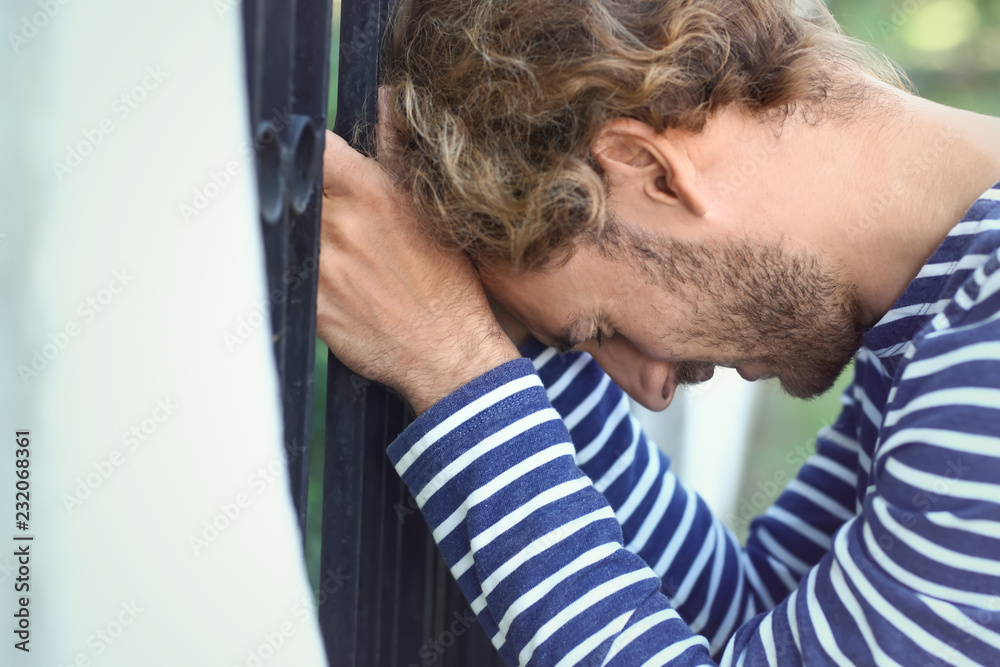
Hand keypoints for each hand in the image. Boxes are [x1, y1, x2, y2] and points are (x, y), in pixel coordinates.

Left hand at [317, 131, 518, 413]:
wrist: (448, 351)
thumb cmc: (447, 282)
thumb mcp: (429, 209)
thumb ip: (397, 151)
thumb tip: (387, 98)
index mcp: (372, 193)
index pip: (318, 149)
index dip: (315, 156)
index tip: (321, 170)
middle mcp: (341, 225)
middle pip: (299, 192)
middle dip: (312, 203)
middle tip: (336, 226)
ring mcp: (321, 267)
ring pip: (291, 235)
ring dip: (305, 241)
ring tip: (341, 259)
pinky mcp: (311, 305)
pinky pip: (291, 278)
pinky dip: (304, 278)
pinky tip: (336, 287)